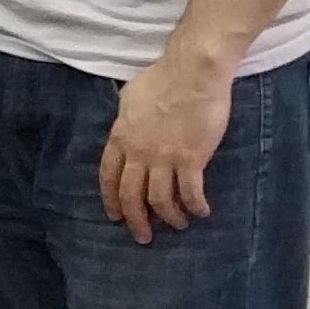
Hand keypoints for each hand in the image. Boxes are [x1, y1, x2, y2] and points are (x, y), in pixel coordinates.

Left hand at [100, 47, 232, 243]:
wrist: (192, 72)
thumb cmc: (163, 78)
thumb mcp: (130, 98)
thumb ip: (126, 119)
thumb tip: (127, 128)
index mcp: (121, 138)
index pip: (109, 176)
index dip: (111, 199)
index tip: (115, 216)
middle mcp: (139, 153)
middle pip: (131, 195)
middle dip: (136, 220)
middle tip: (142, 236)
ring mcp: (164, 158)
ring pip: (160, 199)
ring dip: (169, 217)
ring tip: (177, 225)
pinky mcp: (192, 158)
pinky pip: (190, 192)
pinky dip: (195, 206)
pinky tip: (200, 212)